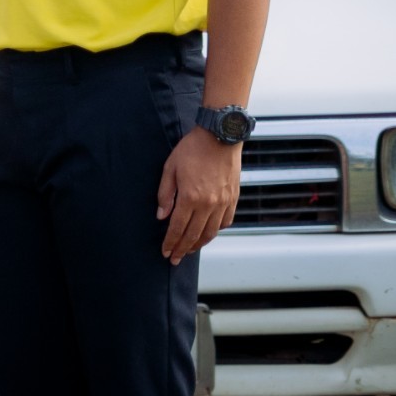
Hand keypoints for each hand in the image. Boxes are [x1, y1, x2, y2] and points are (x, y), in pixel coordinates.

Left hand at [157, 129, 241, 263]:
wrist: (220, 137)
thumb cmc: (192, 150)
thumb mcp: (170, 169)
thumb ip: (165, 194)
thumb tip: (161, 216)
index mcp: (191, 197)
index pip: (178, 228)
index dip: (171, 242)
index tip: (165, 252)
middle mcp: (209, 204)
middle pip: (194, 235)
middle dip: (182, 249)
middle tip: (175, 258)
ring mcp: (224, 202)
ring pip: (211, 232)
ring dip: (199, 244)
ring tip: (189, 250)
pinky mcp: (233, 198)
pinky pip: (225, 222)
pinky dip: (216, 231)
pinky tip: (208, 234)